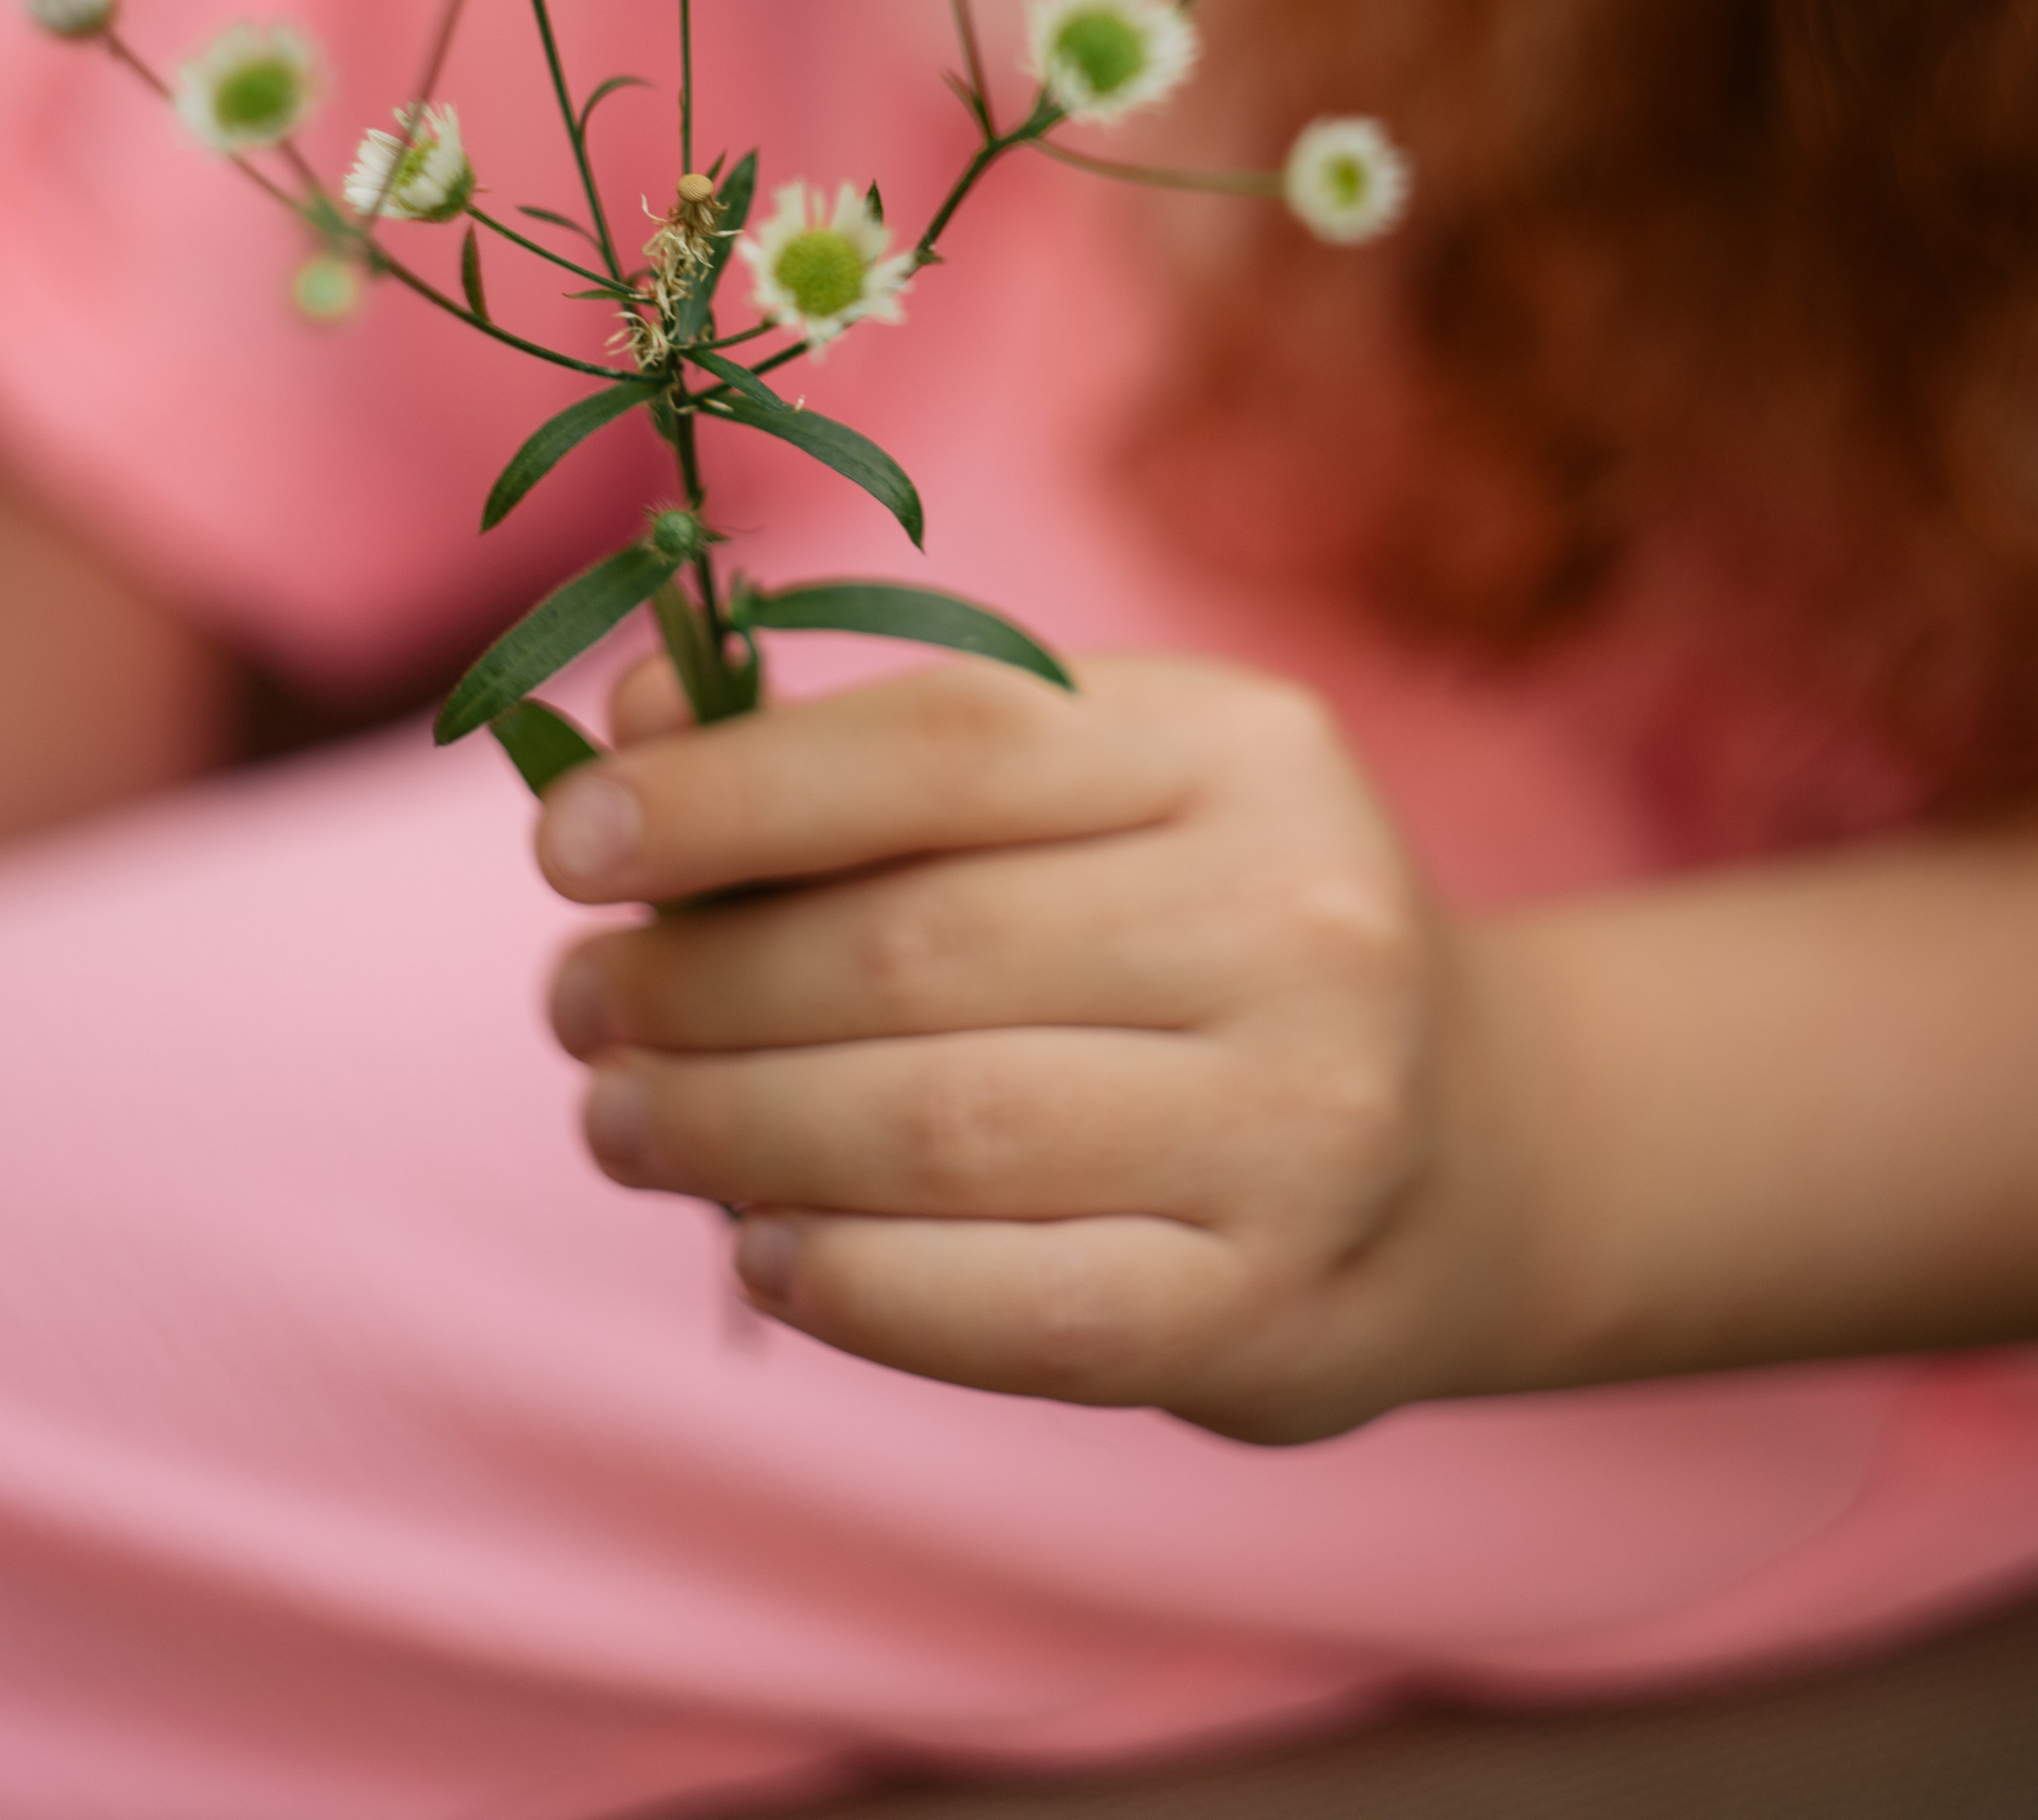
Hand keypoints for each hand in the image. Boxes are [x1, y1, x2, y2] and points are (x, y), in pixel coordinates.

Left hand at [537, 650, 1475, 1442]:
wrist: (1474, 1146)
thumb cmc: (1210, 931)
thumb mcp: (1091, 790)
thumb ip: (871, 759)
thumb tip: (621, 727)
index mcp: (1237, 745)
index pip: (943, 741)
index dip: (728, 789)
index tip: (563, 840)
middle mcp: (1296, 917)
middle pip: (911, 946)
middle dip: (694, 982)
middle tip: (581, 1006)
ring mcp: (1303, 1123)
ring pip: (932, 1128)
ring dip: (725, 1130)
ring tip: (623, 1120)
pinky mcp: (1271, 1309)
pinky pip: (1001, 1308)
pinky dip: (845, 1279)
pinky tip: (761, 1244)